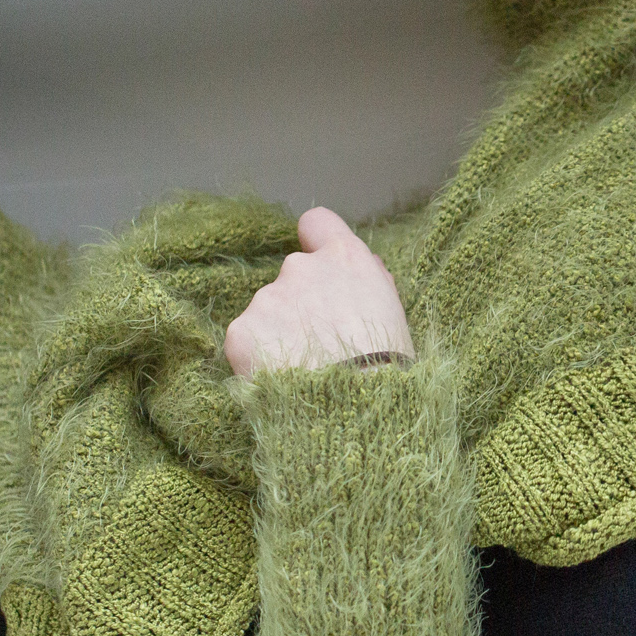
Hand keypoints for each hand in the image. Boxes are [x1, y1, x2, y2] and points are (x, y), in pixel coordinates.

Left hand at [223, 207, 415, 375]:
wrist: (355, 413)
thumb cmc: (388, 370)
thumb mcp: (395, 316)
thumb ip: (372, 283)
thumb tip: (364, 267)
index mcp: (344, 259)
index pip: (317, 223)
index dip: (317, 244)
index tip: (320, 267)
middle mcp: (300, 268)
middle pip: (293, 276)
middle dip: (301, 304)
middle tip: (319, 345)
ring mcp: (266, 299)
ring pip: (267, 311)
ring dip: (279, 334)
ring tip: (301, 372)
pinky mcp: (240, 332)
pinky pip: (246, 342)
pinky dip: (256, 360)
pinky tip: (279, 382)